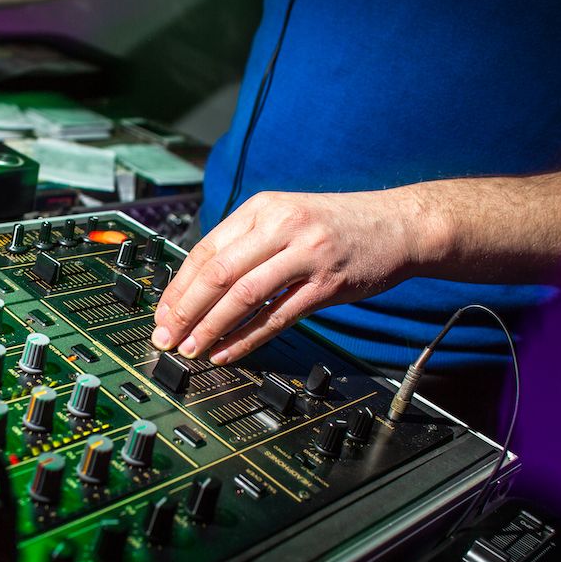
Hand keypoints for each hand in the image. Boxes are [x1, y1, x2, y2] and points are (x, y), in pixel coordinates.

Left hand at [151, 189, 427, 364]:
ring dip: (211, 327)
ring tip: (191, 349)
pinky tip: (228, 353)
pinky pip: (277, 316)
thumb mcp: (287, 216)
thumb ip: (247, 242)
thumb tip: (200, 283)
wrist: (399, 224)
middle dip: (185, 309)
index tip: (161, 313)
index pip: (205, 249)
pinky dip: (247, 338)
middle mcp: (281, 226)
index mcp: (262, 208)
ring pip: (243, 295)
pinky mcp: (326, 285)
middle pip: (218, 273)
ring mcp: (305, 255)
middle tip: (166, 336)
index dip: (178, 287)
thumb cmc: (339, 225)